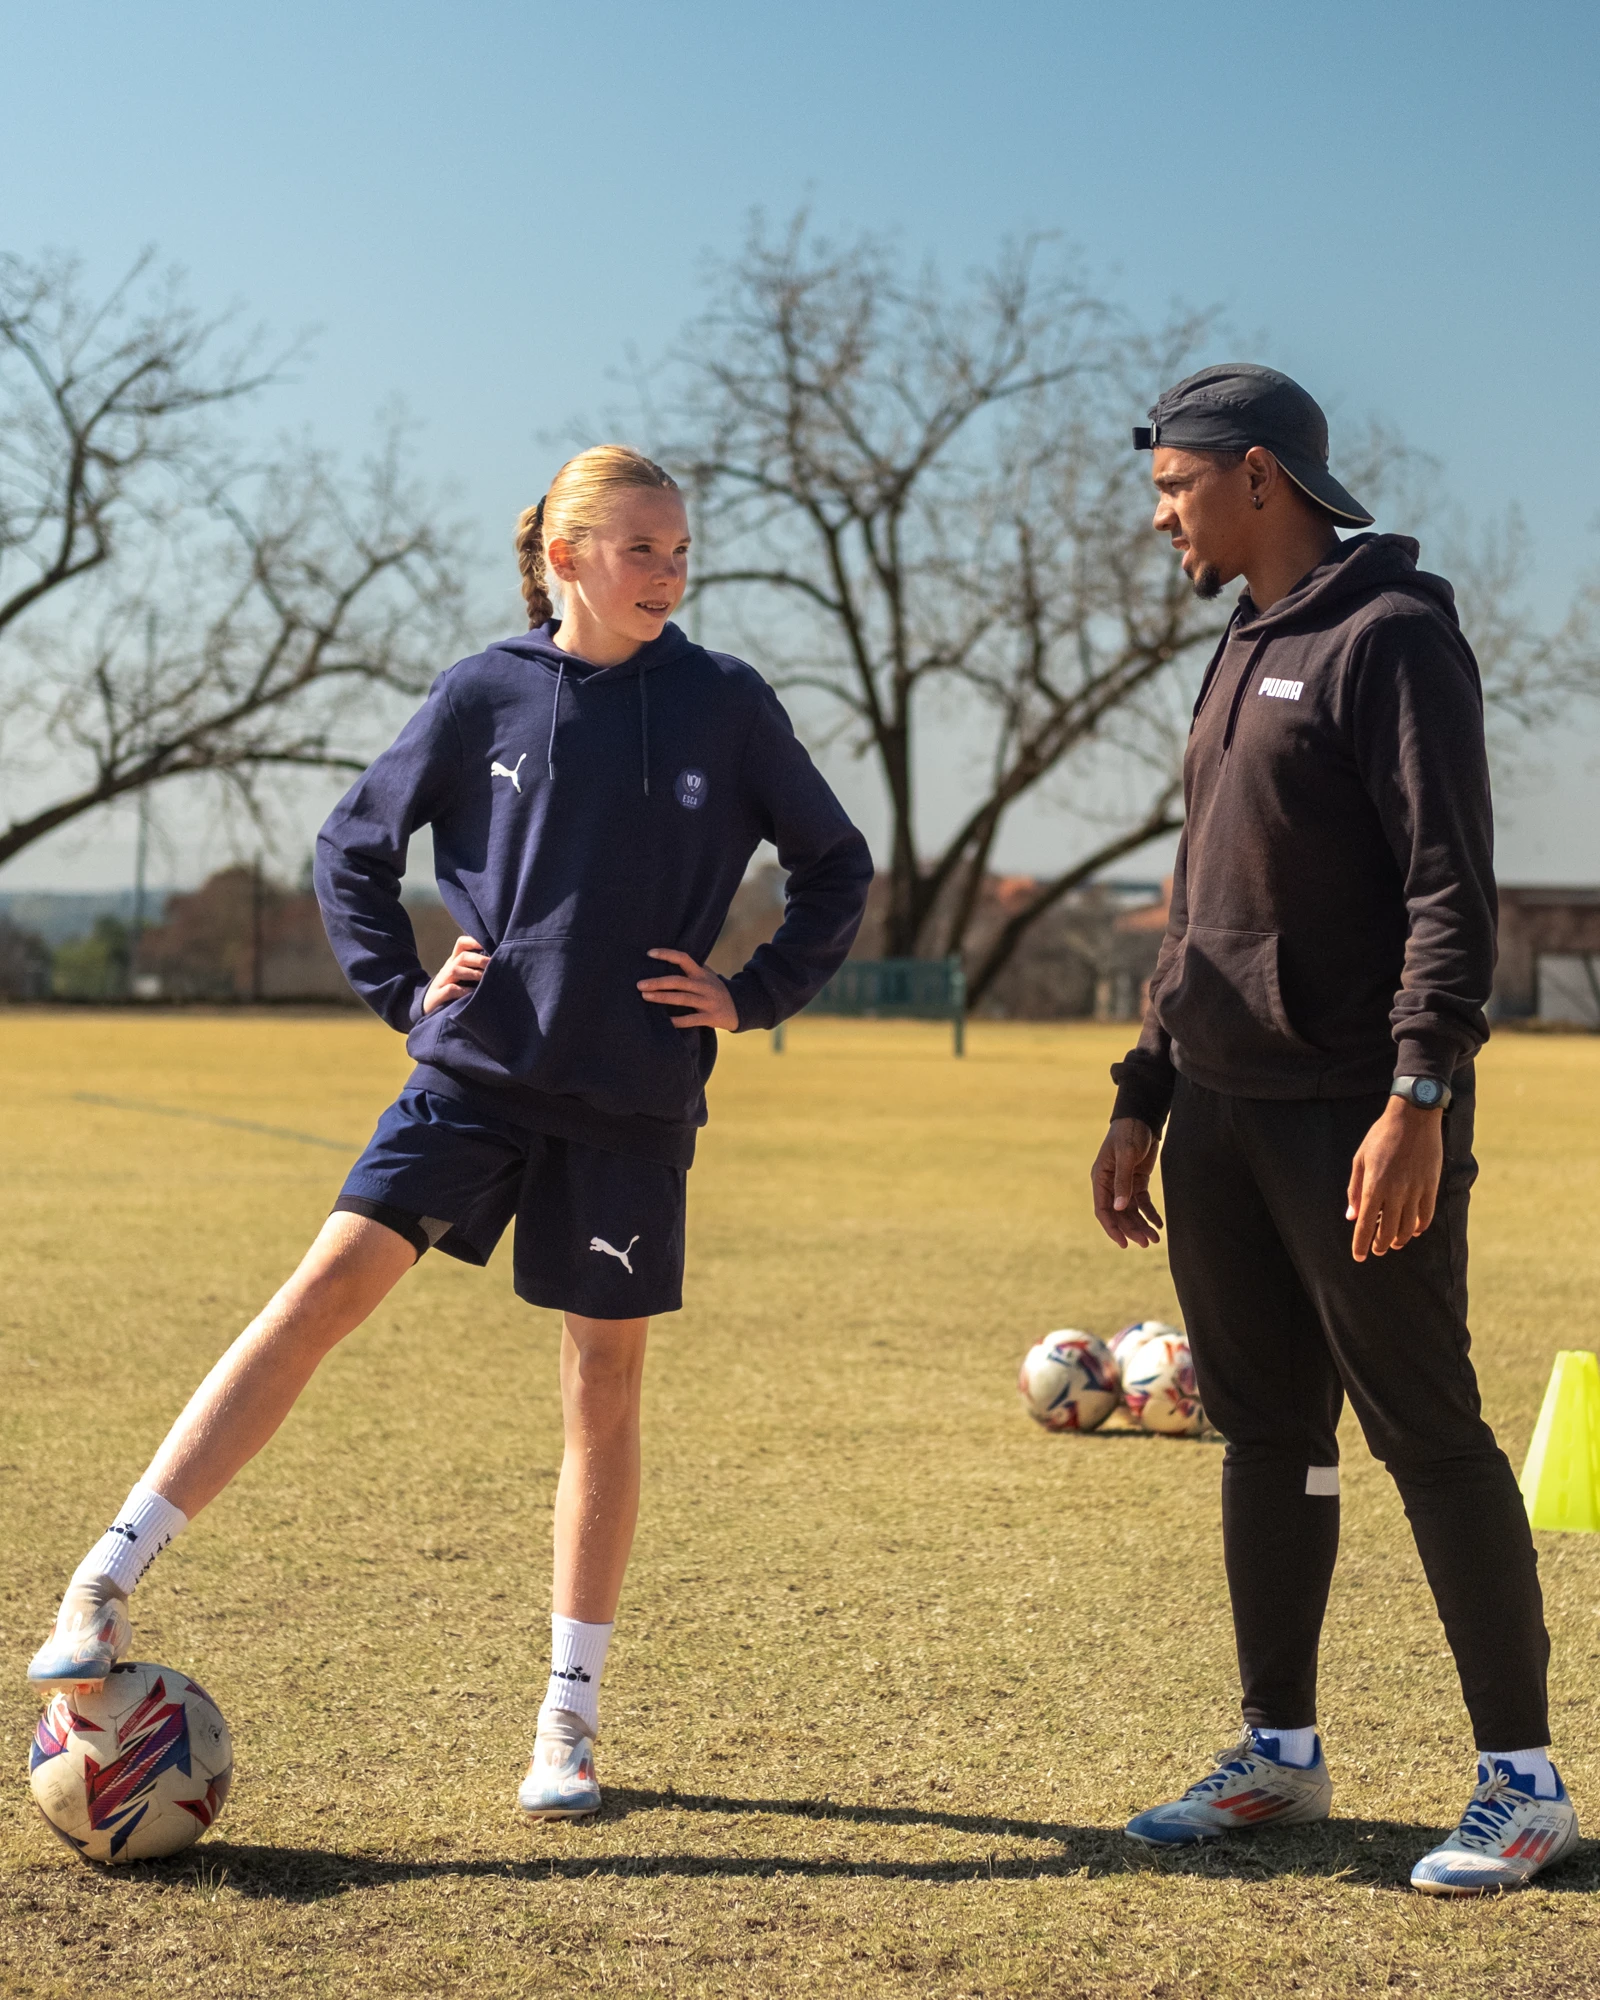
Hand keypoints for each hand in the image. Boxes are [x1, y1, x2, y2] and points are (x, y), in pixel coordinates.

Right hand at [422, 935, 489, 1014]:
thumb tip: (500, 963)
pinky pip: (450, 989)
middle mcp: (448, 969)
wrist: (428, 1008)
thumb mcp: (462, 977)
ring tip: (485, 979)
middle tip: (493, 965)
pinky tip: (473, 993)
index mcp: (454, 962)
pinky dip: (463, 990)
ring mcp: (442, 982)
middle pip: (462, 956)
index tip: (490, 944)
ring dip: (472, 973)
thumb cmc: (452, 991)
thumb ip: (475, 969)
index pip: (461, 944)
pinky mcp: (438, 996)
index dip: (474, 941)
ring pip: (455, 970)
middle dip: (479, 959)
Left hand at [638, 948, 737, 1030]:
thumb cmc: (716, 989)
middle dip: (658, 982)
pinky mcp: (710, 1017)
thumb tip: (666, 960)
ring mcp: (707, 1001)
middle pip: (678, 981)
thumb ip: (691, 969)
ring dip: (662, 997)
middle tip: (640, 985)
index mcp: (701, 973)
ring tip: (645, 996)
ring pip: (682, 998)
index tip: (649, 953)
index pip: (683, 959)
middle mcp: (704, 986)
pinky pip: (691, 1019)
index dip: (667, 954)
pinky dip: (677, 1021)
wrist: (740, 1007)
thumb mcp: (707, 976)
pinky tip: (665, 1021)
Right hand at [1091, 1118, 1162, 1247]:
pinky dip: (1150, 1213)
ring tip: (1155, 1239)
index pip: (1103, 1210)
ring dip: (1141, 1225)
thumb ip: (1123, 1181)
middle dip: (1132, 1230)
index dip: (1112, 1228)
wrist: (1142, 1118)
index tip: (1124, 1243)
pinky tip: (1159, 1224)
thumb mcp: (1125, 1155)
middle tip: (1147, 1243)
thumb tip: (1120, 1209)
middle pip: (1119, 1214)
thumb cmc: (1128, 1133)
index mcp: (1100, 1178)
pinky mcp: (1137, 1181)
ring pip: (1131, 1211)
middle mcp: (1110, 1184)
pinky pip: (1142, 1202)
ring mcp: (1124, 1183)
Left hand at [1346, 1096, 1443, 1261]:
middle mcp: (1396, 1192)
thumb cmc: (1381, 1136)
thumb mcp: (1360, 1160)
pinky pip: (1426, 1216)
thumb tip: (1352, 1216)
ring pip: (1407, 1228)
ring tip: (1391, 1243)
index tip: (1358, 1257)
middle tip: (1375, 1250)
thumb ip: (1355, 1190)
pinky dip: (1418, 1227)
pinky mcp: (1431, 1186)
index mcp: (1374, 1186)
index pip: (1366, 1225)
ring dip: (1398, 1240)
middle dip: (1379, 1245)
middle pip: (1387, 1231)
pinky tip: (1412, 1230)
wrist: (1413, 1117)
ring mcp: (1416, 1190)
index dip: (1361, 1244)